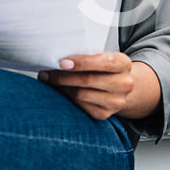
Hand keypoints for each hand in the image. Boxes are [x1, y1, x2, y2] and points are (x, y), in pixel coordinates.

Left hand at [39, 52, 158, 122]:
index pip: (104, 62)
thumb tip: (58, 58)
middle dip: (63, 76)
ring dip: (61, 87)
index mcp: (124, 64)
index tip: (62, 62)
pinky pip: (80, 106)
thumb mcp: (103, 56)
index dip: (82, 62)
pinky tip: (60, 91)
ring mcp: (116, 101)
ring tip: (49, 80)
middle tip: (46, 73)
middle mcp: (123, 84)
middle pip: (88, 80)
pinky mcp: (104, 114)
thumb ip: (87, 55)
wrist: (119, 86)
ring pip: (81, 94)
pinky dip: (66, 97)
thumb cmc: (105, 68)